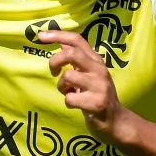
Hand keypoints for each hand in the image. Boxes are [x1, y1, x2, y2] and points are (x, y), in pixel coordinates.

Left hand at [38, 29, 133, 143]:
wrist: (115, 120)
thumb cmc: (97, 95)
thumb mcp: (89, 73)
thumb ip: (77, 59)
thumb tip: (60, 41)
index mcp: (96, 60)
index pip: (77, 39)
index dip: (57, 34)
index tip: (40, 35)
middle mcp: (99, 69)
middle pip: (72, 53)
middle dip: (55, 60)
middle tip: (53, 71)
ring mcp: (99, 86)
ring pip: (68, 76)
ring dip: (62, 86)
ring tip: (69, 92)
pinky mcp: (96, 102)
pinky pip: (70, 98)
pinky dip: (68, 102)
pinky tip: (76, 104)